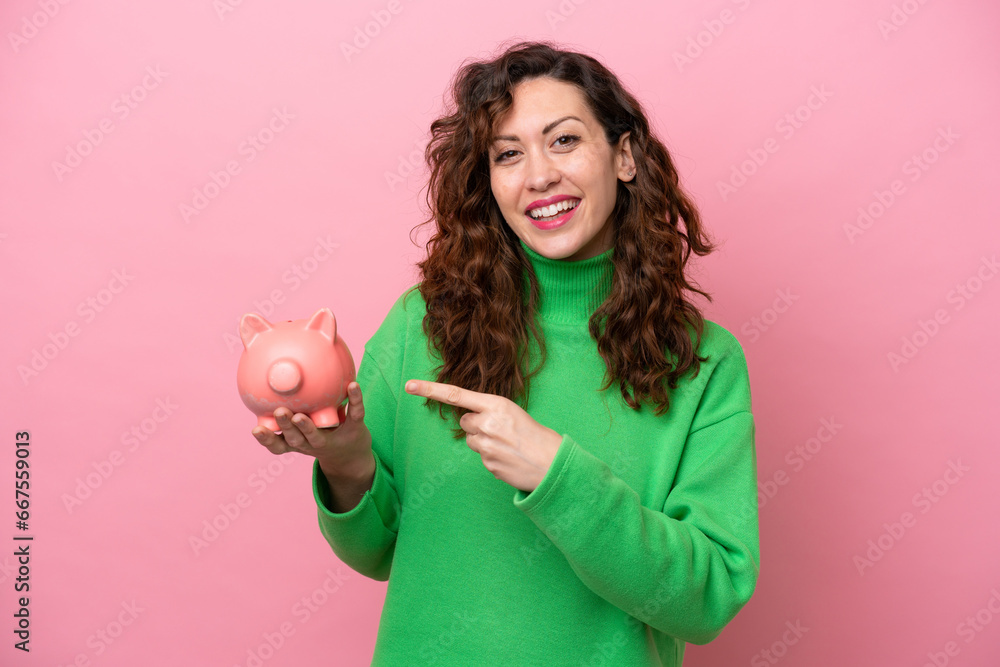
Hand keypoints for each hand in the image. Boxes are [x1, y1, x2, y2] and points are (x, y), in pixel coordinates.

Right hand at [251, 382, 372, 476]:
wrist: (352, 456)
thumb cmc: (320, 435)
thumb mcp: (302, 428)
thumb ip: (290, 409)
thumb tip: (278, 372)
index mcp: (298, 442)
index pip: (278, 444)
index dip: (267, 439)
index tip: (256, 429)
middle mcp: (312, 444)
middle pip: (295, 438)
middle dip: (286, 427)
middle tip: (280, 412)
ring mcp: (333, 439)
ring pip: (317, 434)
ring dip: (307, 426)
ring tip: (299, 416)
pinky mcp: (355, 430)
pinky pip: (355, 414)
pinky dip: (355, 400)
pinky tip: (353, 385)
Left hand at [404, 379, 561, 492]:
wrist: (553, 463)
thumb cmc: (535, 435)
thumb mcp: (514, 413)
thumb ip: (490, 412)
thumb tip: (469, 421)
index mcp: (496, 404)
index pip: (456, 395)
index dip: (430, 390)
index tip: (409, 385)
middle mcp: (488, 423)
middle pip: (465, 421)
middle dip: (477, 425)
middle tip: (501, 432)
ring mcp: (486, 445)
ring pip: (471, 440)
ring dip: (484, 442)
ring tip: (506, 446)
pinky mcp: (487, 464)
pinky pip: (481, 456)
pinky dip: (491, 457)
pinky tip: (508, 458)